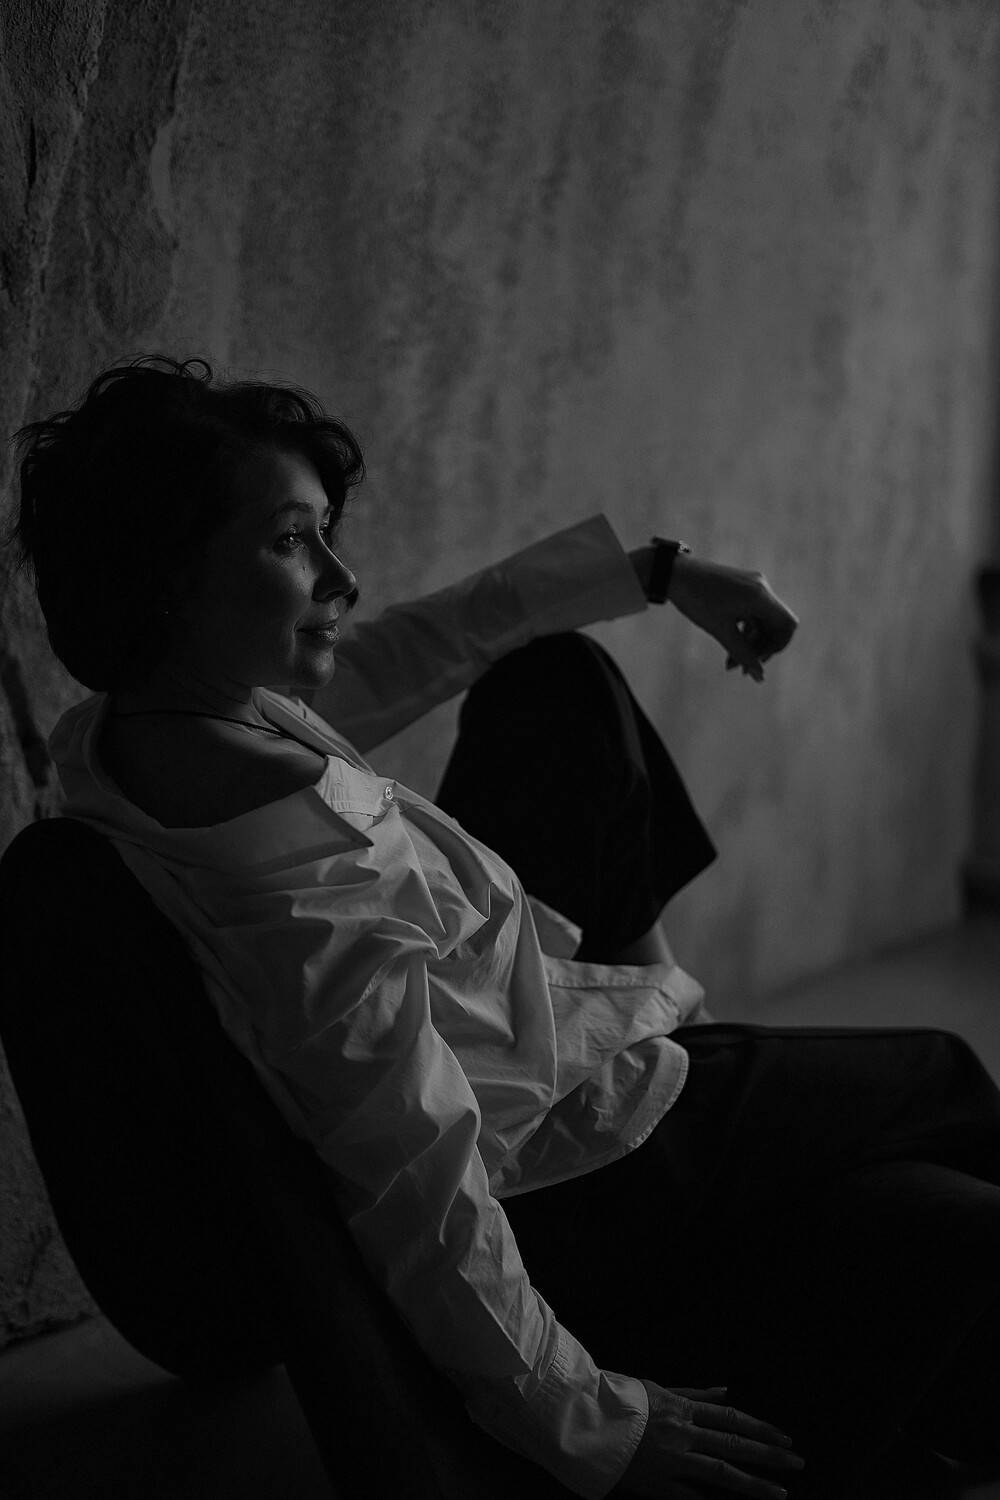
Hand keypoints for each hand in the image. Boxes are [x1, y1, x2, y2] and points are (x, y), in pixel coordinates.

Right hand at [615, 1381, 804, 1497]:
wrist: (584, 1419)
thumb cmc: (619, 1400)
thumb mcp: (657, 1389)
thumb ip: (693, 1396)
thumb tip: (725, 1392)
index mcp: (682, 1408)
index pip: (731, 1419)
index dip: (760, 1428)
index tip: (785, 1437)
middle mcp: (682, 1434)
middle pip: (734, 1444)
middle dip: (769, 1454)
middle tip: (796, 1462)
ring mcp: (672, 1460)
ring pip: (721, 1472)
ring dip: (753, 1484)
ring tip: (780, 1492)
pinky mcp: (658, 1484)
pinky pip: (692, 1497)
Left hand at [666, 555, 797, 682]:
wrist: (674, 573)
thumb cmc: (697, 600)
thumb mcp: (721, 631)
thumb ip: (743, 654)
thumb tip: (760, 677)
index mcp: (760, 596)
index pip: (787, 624)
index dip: (778, 646)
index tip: (760, 661)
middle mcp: (761, 588)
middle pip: (775, 624)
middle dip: (760, 649)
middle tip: (742, 669)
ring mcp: (753, 585)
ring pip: (763, 621)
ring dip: (751, 643)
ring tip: (731, 663)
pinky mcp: (743, 586)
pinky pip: (753, 612)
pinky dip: (745, 630)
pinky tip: (730, 647)